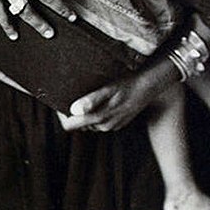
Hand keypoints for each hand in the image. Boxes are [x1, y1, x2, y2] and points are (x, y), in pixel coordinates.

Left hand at [59, 56, 179, 132]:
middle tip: (71, 93)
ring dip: (85, 111)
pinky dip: (97, 111)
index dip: (61, 115)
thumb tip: (73, 110)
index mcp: (98, 118)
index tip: (59, 100)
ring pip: (89, 122)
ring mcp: (111, 125)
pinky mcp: (118, 123)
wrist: (150, 85)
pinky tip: (102, 98)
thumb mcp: (109, 89)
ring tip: (86, 93)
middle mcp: (103, 126)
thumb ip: (91, 101)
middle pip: (78, 124)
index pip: (69, 125)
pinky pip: (100, 120)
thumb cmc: (128, 83)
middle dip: (72, 112)